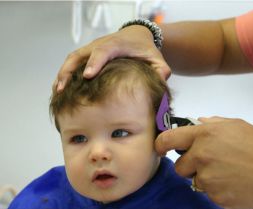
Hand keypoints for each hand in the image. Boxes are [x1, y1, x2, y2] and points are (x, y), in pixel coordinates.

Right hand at [54, 25, 170, 91]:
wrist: (137, 37)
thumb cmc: (145, 49)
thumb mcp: (157, 59)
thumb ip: (161, 70)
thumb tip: (159, 83)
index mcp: (117, 45)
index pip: (103, 50)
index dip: (94, 62)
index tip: (87, 76)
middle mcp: (100, 45)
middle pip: (80, 54)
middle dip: (70, 70)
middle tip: (62, 88)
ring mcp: (91, 49)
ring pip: (72, 59)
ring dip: (62, 74)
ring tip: (56, 91)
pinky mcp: (87, 54)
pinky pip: (72, 62)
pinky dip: (64, 74)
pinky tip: (59, 89)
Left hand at [155, 116, 252, 207]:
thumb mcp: (236, 125)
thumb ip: (212, 123)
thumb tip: (197, 122)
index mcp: (204, 135)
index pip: (169, 139)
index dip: (160, 144)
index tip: (160, 147)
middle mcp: (201, 155)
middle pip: (179, 166)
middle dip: (190, 166)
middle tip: (208, 164)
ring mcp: (206, 177)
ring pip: (193, 180)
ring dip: (204, 178)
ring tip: (225, 173)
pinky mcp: (214, 195)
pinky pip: (207, 192)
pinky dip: (216, 190)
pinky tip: (230, 183)